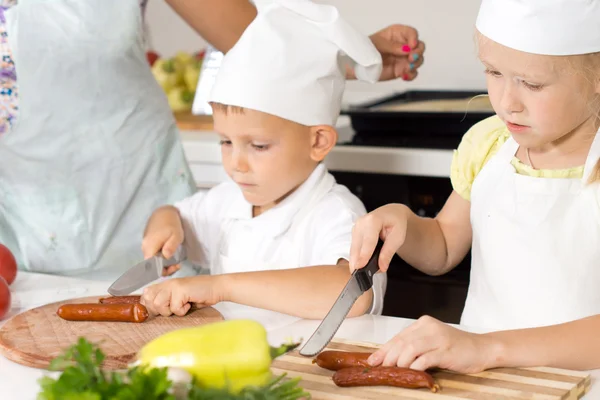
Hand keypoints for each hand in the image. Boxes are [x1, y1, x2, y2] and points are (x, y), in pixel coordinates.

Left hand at [140, 275, 222, 316]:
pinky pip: (174, 307)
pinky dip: (183, 310)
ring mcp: (173, 285)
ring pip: (159, 304)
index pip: (145, 295)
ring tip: (183, 305)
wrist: (217, 288)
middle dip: (160, 310)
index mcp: (165, 284)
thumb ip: (166, 300)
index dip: (150, 306)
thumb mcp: (180, 297)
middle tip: (174, 308)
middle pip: (149, 301)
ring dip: (172, 310)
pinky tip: (190, 303)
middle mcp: (167, 283)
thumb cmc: (199, 295)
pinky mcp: (180, 290)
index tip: (162, 310)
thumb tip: (149, 310)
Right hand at [142, 206, 183, 275]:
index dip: (162, 270)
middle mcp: (145, 247)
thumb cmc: (172, 223)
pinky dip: (161, 257)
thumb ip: (170, 247)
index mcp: (150, 246)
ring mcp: (145, 244)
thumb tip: (165, 258)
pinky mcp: (148, 242)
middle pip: (152, 265)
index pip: (151, 267)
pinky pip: (153, 254)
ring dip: (164, 262)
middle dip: (165, 268)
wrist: (164, 211)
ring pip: (153, 260)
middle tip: (177, 265)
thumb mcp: (176, 235)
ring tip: (175, 260)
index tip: (174, 267)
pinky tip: (169, 254)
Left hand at [347, 24, 424, 81]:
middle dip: (418, 52)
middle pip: (419, 47)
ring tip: (406, 68)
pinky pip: (412, 73)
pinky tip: (404, 76)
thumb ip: (392, 46)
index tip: (411, 46)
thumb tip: (406, 49)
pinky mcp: (402, 69)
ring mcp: (404, 58)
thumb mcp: (378, 44)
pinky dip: (411, 75)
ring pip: (419, 60)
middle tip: (411, 58)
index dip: (414, 39)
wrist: (359, 64)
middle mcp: (404, 45)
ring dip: (415, 64)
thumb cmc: (367, 49)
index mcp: (398, 34)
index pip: (412, 33)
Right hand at [349, 203, 409, 272]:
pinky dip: (357, 257)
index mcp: (373, 220)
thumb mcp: (398, 237)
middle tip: (360, 278)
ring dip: (356, 261)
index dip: (363, 255)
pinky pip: (354, 248)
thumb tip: (381, 267)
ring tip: (361, 274)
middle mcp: (361, 222)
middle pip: (357, 247)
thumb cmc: (396, 223)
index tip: (359, 267)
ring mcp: (356, 227)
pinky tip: (360, 265)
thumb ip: (389, 252)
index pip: (368, 241)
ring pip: (353, 249)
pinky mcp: (354, 233)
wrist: (391, 214)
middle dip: (357, 262)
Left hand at [367, 315, 499, 373]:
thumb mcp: (432, 342)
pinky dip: (415, 367)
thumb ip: (414, 346)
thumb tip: (390, 358)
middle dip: (388, 357)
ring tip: (396, 372)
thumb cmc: (456, 348)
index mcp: (424, 323)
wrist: (482, 349)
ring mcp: (439, 338)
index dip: (384, 349)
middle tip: (381, 368)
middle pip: (402, 342)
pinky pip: (425, 359)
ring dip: (400, 362)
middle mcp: (429, 327)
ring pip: (410, 349)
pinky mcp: (446, 350)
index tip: (373, 360)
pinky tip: (412, 372)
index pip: (398, 336)